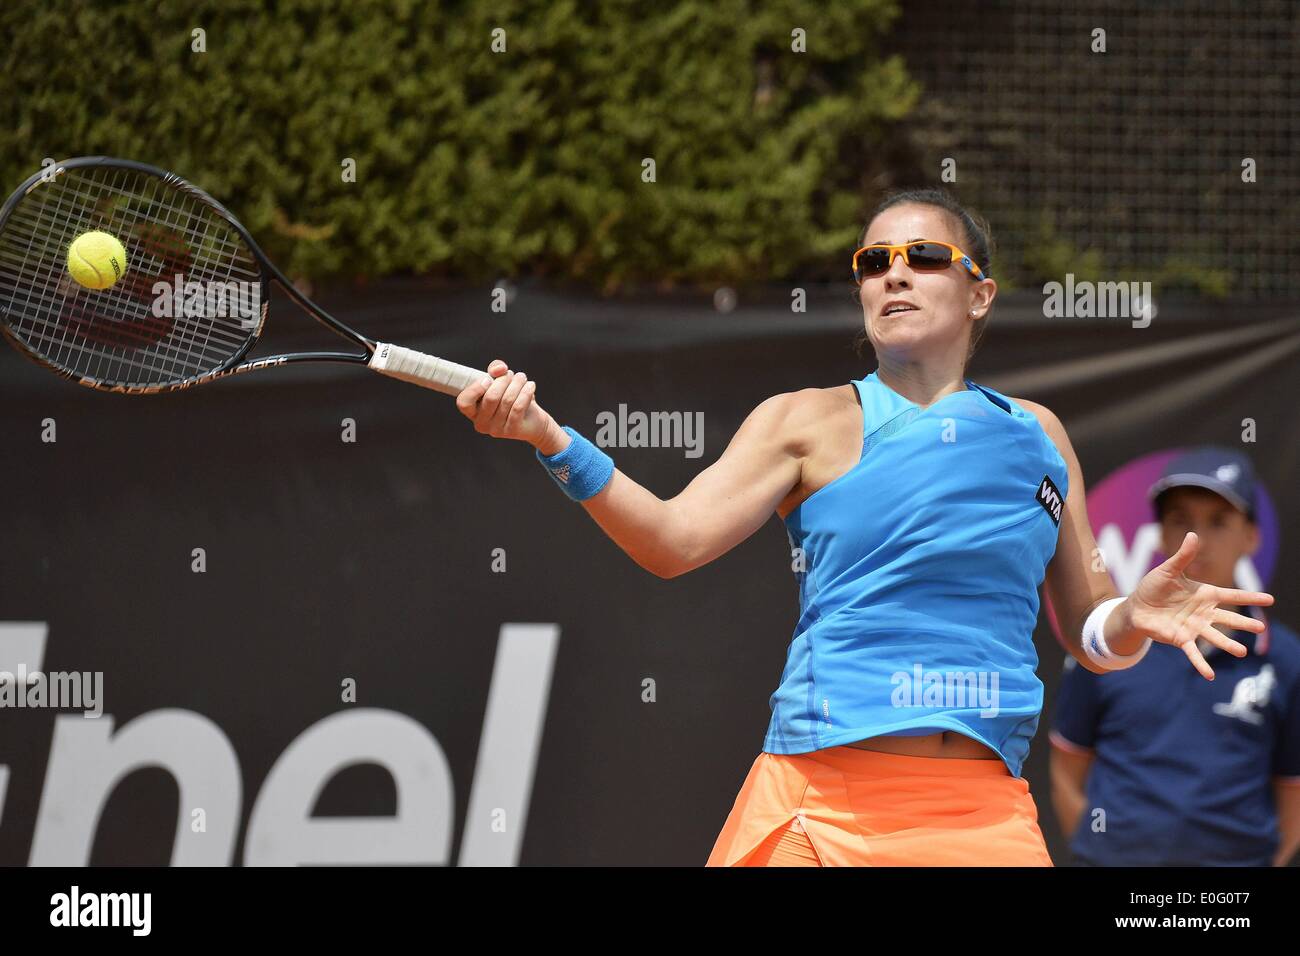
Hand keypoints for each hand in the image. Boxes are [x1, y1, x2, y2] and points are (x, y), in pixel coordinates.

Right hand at [456, 359, 554, 446]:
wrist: (533, 420)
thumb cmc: (512, 398)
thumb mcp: (499, 381)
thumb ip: (494, 369)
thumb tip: (499, 369)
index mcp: (473, 412)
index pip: (464, 402)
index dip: (475, 388)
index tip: (488, 379)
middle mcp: (482, 423)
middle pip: (491, 397)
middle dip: (503, 380)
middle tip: (511, 374)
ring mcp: (496, 429)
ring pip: (507, 400)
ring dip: (517, 383)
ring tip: (522, 377)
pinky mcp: (512, 430)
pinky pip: (518, 406)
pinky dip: (526, 392)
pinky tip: (530, 385)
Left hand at [1124, 531, 1273, 678]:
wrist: (1136, 606)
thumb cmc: (1154, 587)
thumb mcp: (1168, 570)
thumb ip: (1183, 556)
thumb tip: (1193, 534)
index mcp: (1205, 594)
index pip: (1231, 596)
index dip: (1249, 598)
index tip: (1270, 600)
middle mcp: (1203, 613)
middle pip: (1227, 618)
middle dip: (1243, 623)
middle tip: (1260, 628)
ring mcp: (1194, 627)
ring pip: (1214, 637)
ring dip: (1227, 644)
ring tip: (1241, 652)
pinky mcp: (1180, 639)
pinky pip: (1193, 652)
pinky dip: (1201, 664)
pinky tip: (1210, 675)